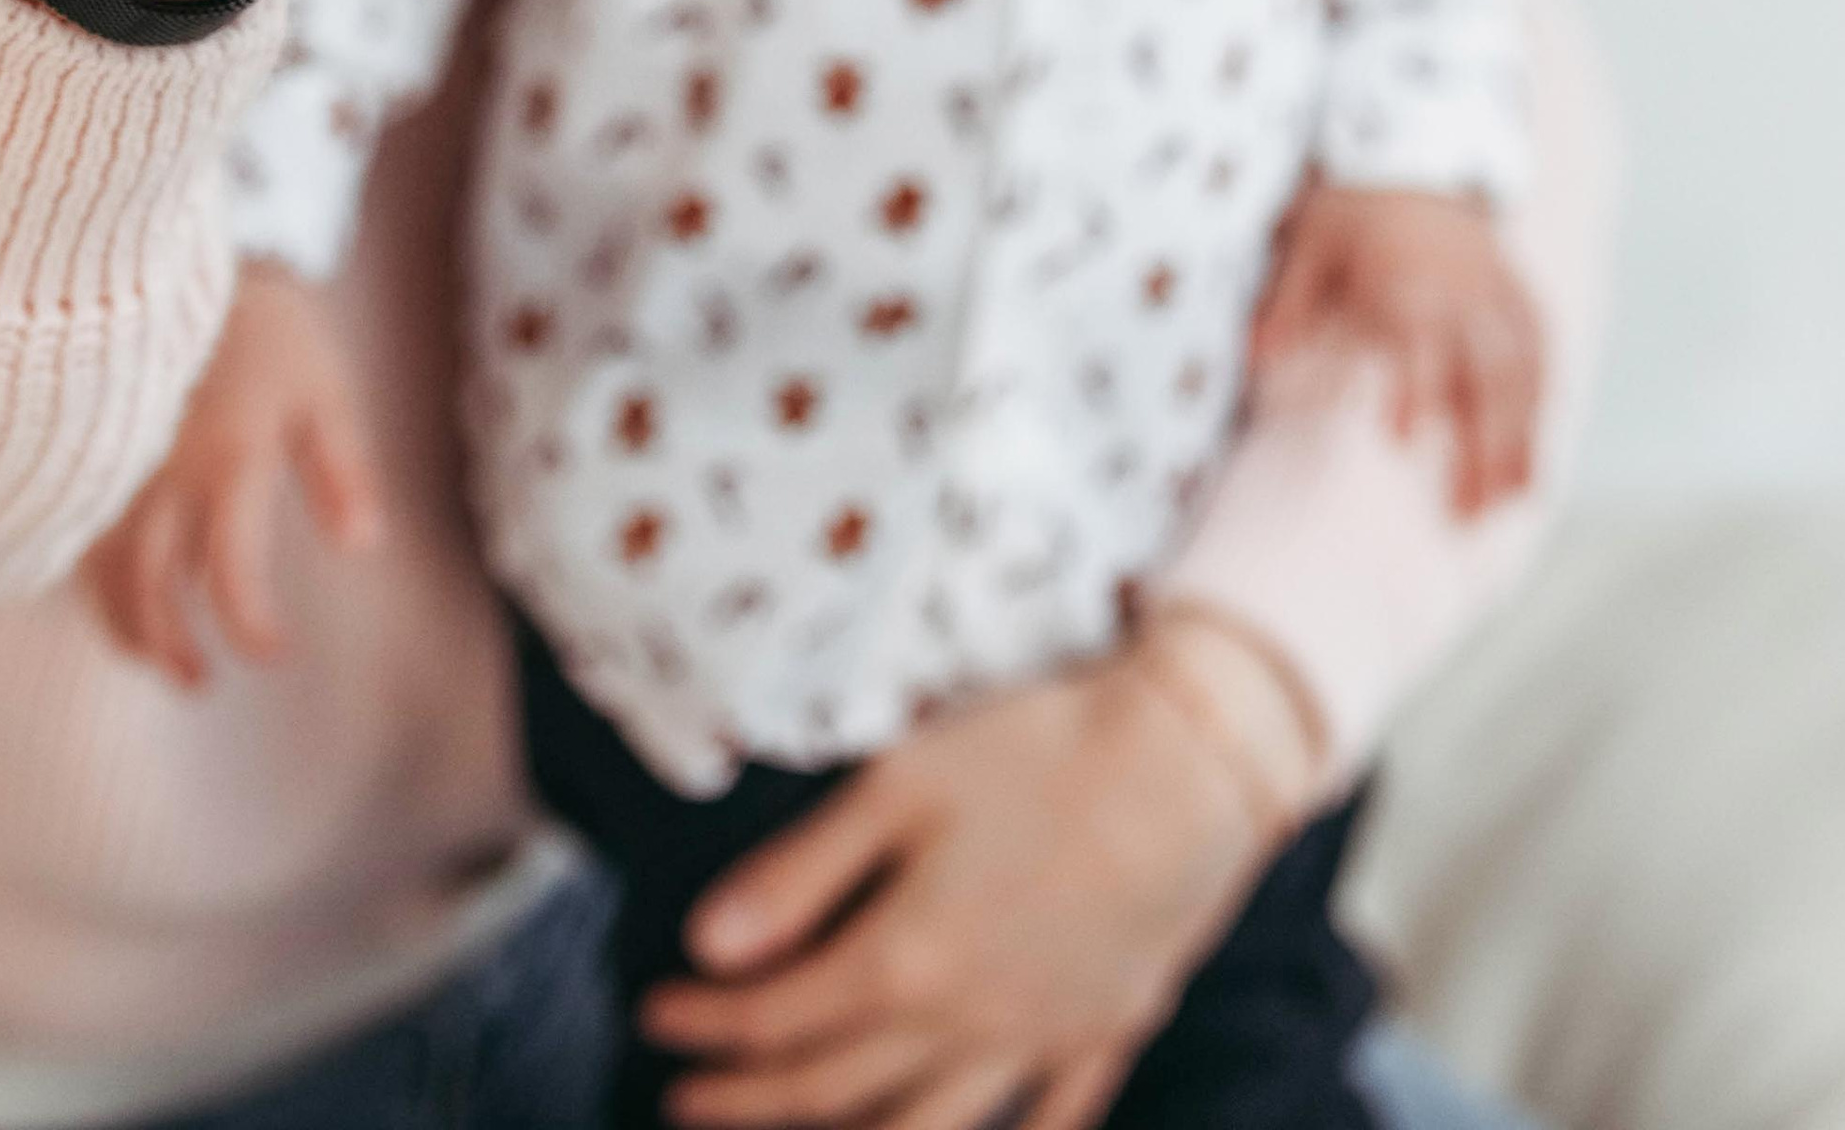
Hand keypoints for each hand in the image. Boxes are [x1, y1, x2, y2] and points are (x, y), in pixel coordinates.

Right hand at [80, 260, 383, 685]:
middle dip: (172, 647)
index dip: (251, 629)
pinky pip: (76, 538)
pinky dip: (95, 581)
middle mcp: (160, 475)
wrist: (177, 255)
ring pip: (104, 573)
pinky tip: (117, 595)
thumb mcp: (323, 388)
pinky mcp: (85, 454)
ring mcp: (115, 465)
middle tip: (199, 679)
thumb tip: (365, 547)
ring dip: (128, 627)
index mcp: (228, 461)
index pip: (231, 575)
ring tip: (158, 656)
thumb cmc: (266, 327)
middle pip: (151, 589)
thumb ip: (343, 470)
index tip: (275, 655)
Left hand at [641, 621, 1315, 1129]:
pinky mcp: (1104, 1032)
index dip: (703, 1023)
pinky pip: (1046, 1125)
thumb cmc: (1041, 751)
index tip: (652, 1013)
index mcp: (905, 961)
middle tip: (684, 1099)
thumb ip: (802, 873)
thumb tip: (706, 945)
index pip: (775, 1015)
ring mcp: (1040, 1040)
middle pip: (832, 1089)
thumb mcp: (901, 783)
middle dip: (748, 1099)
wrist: (1193, 761)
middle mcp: (965, 1025)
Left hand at [1251, 179, 1542, 514]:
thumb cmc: (1357, 209)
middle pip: (1484, 372)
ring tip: (1510, 503)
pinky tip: (1534, 462)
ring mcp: (1501, 296)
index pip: (1417, 337)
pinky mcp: (1524, 299)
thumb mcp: (1312, 240)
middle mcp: (1465, 291)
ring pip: (1521, 374)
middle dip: (1482, 443)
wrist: (1421, 153)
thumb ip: (1289, 301)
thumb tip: (1254, 359)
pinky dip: (1543, 409)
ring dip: (1520, 440)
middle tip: (1468, 514)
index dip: (1413, 386)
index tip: (1401, 440)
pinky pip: (1542, 358)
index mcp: (1411, 277)